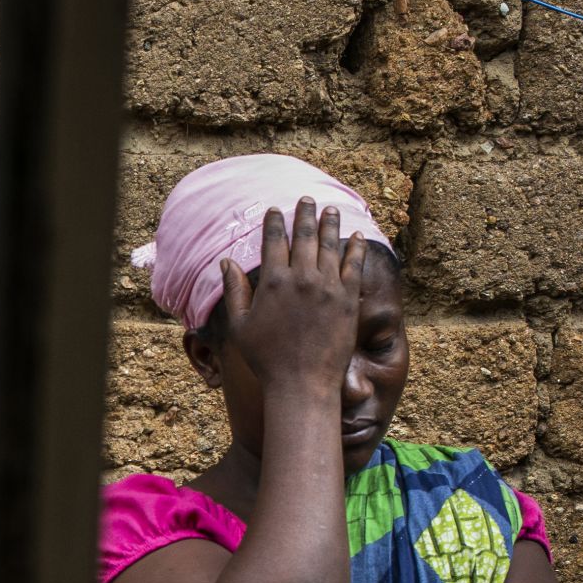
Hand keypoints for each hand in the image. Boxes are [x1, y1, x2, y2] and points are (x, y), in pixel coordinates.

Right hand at [218, 196, 369, 399]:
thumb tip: (226, 262)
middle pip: (304, 236)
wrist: (301, 382)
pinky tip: (357, 236)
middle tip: (306, 200)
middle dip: (304, 214)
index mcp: (272, 282)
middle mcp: (301, 278)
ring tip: (331, 210)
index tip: (275, 210)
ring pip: (330, 245)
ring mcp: (327, 286)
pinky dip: (355, 248)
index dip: (274, 223)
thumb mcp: (240, 325)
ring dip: (330, 224)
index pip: (273, 242)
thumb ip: (234, 290)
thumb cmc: (266, 358)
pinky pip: (353, 265)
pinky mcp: (348, 298)